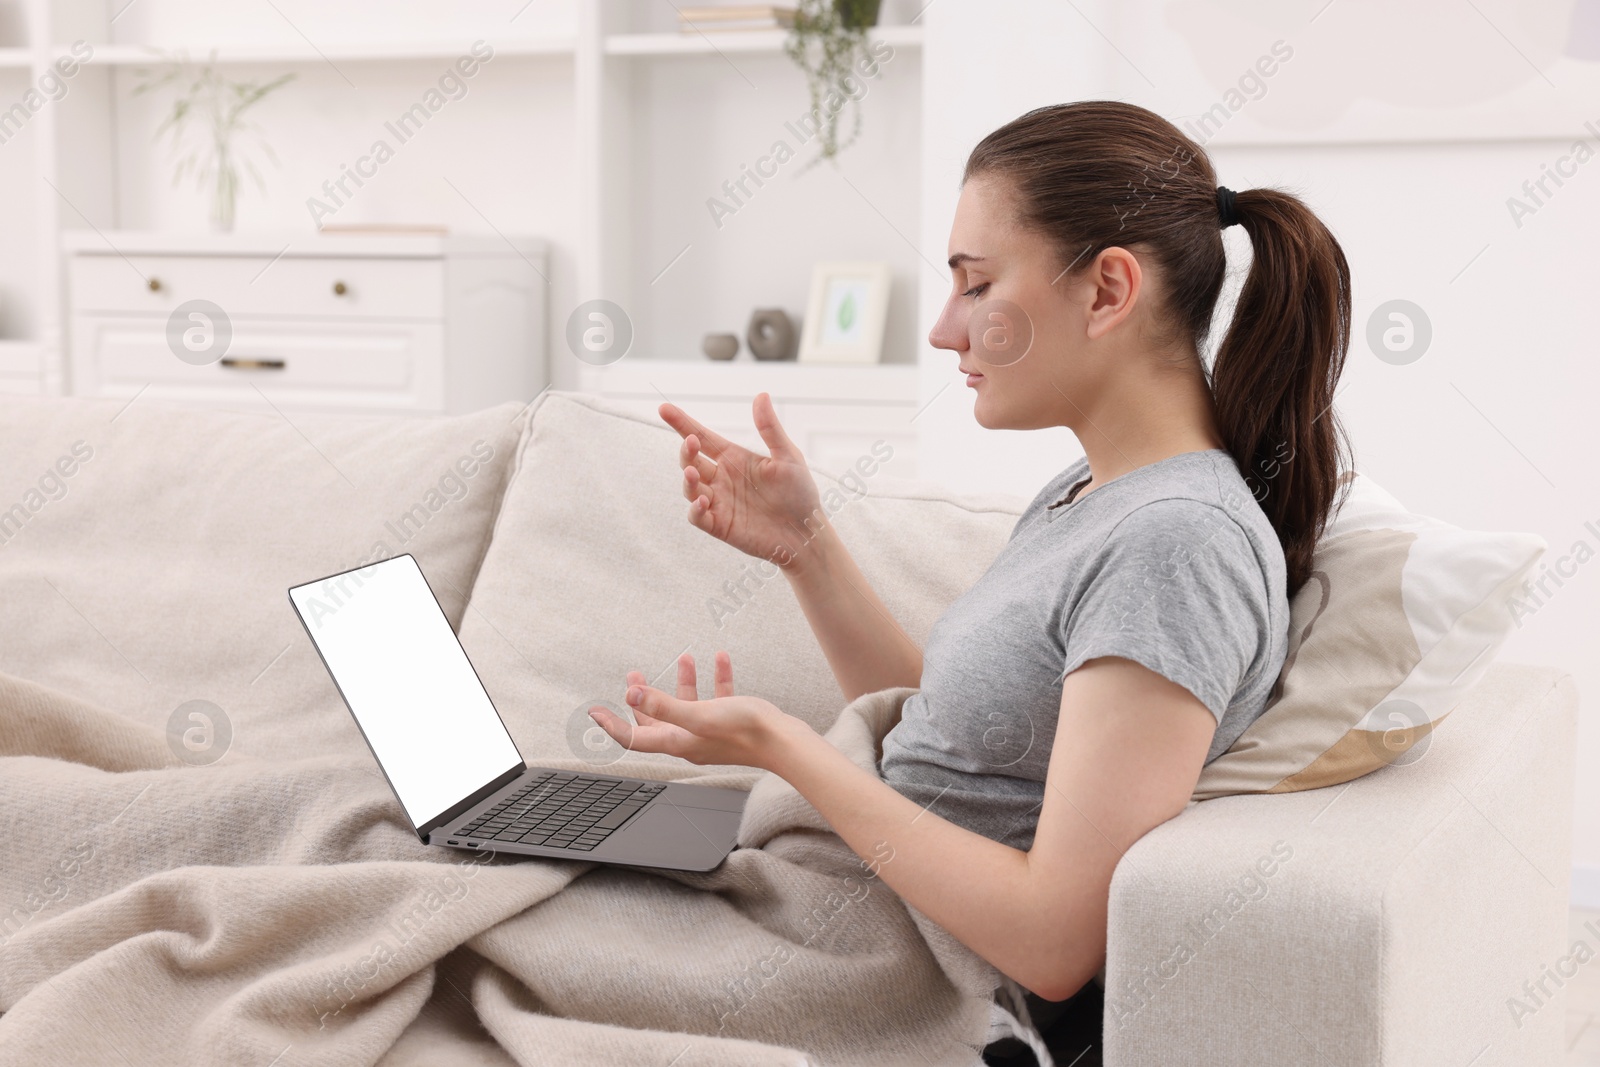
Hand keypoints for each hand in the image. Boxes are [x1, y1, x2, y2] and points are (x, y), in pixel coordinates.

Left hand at [587, 651, 806, 771]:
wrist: (784, 741)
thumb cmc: (744, 731)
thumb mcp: (699, 714)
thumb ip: (665, 705)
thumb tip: (630, 695)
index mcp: (677, 741)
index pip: (634, 737)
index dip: (612, 725)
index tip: (594, 710)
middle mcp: (690, 739)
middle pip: (657, 721)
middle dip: (644, 698)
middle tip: (633, 674)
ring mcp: (710, 732)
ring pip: (688, 706)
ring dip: (683, 680)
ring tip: (683, 657)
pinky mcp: (730, 722)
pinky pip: (717, 698)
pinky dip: (715, 678)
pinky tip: (719, 658)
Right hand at [660, 394, 821, 566]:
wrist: (807, 532)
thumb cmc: (800, 493)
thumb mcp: (788, 456)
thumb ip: (770, 428)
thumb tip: (761, 395)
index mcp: (734, 458)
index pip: (702, 437)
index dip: (682, 423)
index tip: (665, 408)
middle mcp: (721, 478)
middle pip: (692, 460)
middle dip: (686, 450)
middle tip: (690, 441)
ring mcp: (719, 502)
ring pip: (690, 487)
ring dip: (687, 479)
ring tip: (692, 472)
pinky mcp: (720, 525)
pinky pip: (698, 516)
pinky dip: (695, 509)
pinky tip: (703, 501)